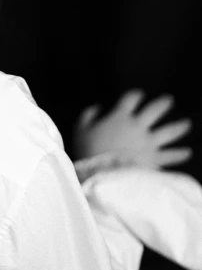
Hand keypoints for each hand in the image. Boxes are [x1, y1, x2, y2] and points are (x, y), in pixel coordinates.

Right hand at [71, 89, 192, 168]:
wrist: (104, 175)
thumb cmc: (90, 151)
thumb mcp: (81, 129)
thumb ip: (89, 115)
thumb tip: (97, 107)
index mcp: (120, 117)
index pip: (130, 99)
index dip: (135, 95)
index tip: (138, 94)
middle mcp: (138, 126)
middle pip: (154, 110)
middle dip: (162, 104)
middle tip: (169, 100)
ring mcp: (149, 143)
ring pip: (168, 132)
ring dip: (179, 126)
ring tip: (187, 123)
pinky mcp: (155, 159)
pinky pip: (170, 156)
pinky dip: (179, 154)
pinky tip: (188, 151)